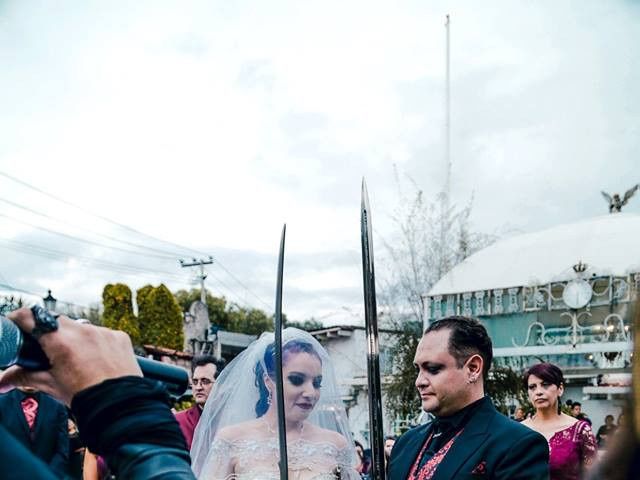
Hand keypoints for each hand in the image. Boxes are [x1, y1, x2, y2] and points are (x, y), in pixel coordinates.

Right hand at [0, 308, 141, 404]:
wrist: (120, 407)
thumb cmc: (85, 397)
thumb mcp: (50, 385)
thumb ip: (23, 377)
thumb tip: (2, 381)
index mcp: (62, 341)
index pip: (32, 317)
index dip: (19, 318)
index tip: (14, 322)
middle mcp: (84, 331)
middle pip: (57, 322)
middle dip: (48, 332)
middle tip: (43, 346)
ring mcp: (104, 332)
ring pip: (81, 328)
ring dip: (73, 338)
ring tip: (73, 359)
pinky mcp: (120, 336)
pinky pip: (102, 334)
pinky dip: (95, 343)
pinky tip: (95, 360)